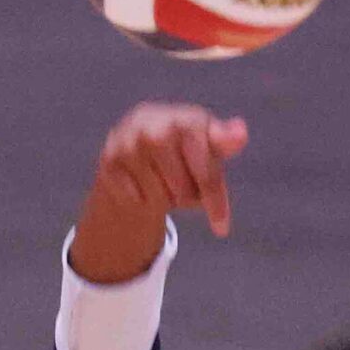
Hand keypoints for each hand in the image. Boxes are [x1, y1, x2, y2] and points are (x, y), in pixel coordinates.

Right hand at [72, 102, 249, 281]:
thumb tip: (240, 132)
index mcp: (185, 119)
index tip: (222, 230)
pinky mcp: (109, 160)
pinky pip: (137, 200)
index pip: (206, 171)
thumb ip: (225, 141)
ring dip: (167, 198)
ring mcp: (128, 142)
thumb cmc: (184, 148)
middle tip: (184, 185)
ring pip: (160, 198)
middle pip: (184, 190)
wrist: (136, 144)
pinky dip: (144, 200)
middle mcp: (154, 125)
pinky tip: (144, 183)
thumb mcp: (208, 145)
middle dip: (189, 197)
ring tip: (164, 180)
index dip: (215, 201)